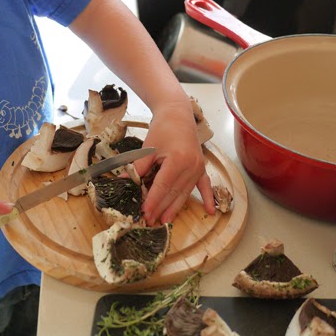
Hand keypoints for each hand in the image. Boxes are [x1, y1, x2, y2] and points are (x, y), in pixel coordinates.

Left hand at [135, 104, 214, 224]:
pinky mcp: (201, 167)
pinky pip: (204, 185)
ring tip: (165, 220)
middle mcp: (191, 166)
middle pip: (174, 192)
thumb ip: (138, 167)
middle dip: (161, 207)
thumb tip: (125, 182)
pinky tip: (209, 211)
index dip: (153, 201)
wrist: (178, 115)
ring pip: (185, 192)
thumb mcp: (148, 147)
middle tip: (150, 221)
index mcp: (177, 160)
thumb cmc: (162, 128)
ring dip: (175, 207)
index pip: (163, 186)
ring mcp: (198, 167)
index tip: (145, 213)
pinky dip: (206, 198)